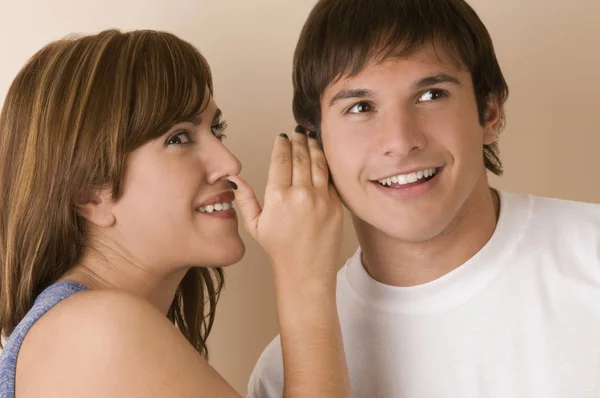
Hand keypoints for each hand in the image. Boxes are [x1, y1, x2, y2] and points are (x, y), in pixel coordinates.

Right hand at [228, 128, 342, 282]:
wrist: (307, 271)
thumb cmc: (279, 250)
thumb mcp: (255, 226)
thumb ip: (245, 199)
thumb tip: (234, 179)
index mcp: (278, 197)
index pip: (280, 159)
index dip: (281, 144)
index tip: (282, 137)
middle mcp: (301, 194)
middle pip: (300, 156)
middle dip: (298, 140)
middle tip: (297, 132)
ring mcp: (322, 199)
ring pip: (318, 162)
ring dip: (314, 147)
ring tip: (310, 138)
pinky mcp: (336, 205)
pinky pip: (331, 178)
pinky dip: (327, 164)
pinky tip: (323, 157)